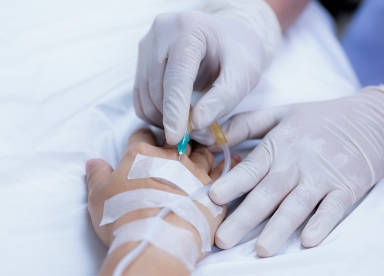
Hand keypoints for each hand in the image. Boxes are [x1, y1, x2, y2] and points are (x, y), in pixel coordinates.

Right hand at [85, 129, 238, 250]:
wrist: (156, 242)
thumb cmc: (122, 218)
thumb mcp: (98, 196)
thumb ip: (97, 175)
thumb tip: (93, 162)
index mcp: (140, 154)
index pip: (141, 134)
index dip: (140, 139)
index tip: (142, 145)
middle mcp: (171, 158)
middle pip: (175, 140)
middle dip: (174, 142)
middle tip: (173, 149)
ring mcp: (195, 174)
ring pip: (202, 151)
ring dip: (200, 150)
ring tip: (200, 153)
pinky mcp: (214, 192)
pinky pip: (224, 173)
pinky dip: (225, 165)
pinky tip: (232, 159)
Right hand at [133, 0, 280, 145]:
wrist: (228, 36)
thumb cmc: (239, 54)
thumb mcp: (243, 75)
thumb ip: (222, 99)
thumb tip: (196, 125)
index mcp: (190, 28)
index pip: (176, 77)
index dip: (174, 111)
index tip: (176, 139)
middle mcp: (162, 31)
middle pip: (157, 88)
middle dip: (171, 118)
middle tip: (192, 135)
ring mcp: (147, 43)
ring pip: (145, 95)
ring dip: (162, 118)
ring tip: (187, 125)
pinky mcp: (141, 57)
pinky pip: (140, 96)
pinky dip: (154, 112)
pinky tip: (174, 116)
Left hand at [210, 84, 383, 256]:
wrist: (374, 118)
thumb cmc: (317, 119)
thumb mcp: (279, 114)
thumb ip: (243, 125)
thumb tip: (207, 135)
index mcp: (278, 145)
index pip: (252, 167)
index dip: (233, 183)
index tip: (213, 198)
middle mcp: (298, 163)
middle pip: (268, 193)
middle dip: (245, 217)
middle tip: (223, 239)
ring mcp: (324, 177)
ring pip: (297, 205)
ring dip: (279, 228)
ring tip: (261, 249)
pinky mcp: (348, 189)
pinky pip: (334, 209)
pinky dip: (322, 224)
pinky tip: (308, 240)